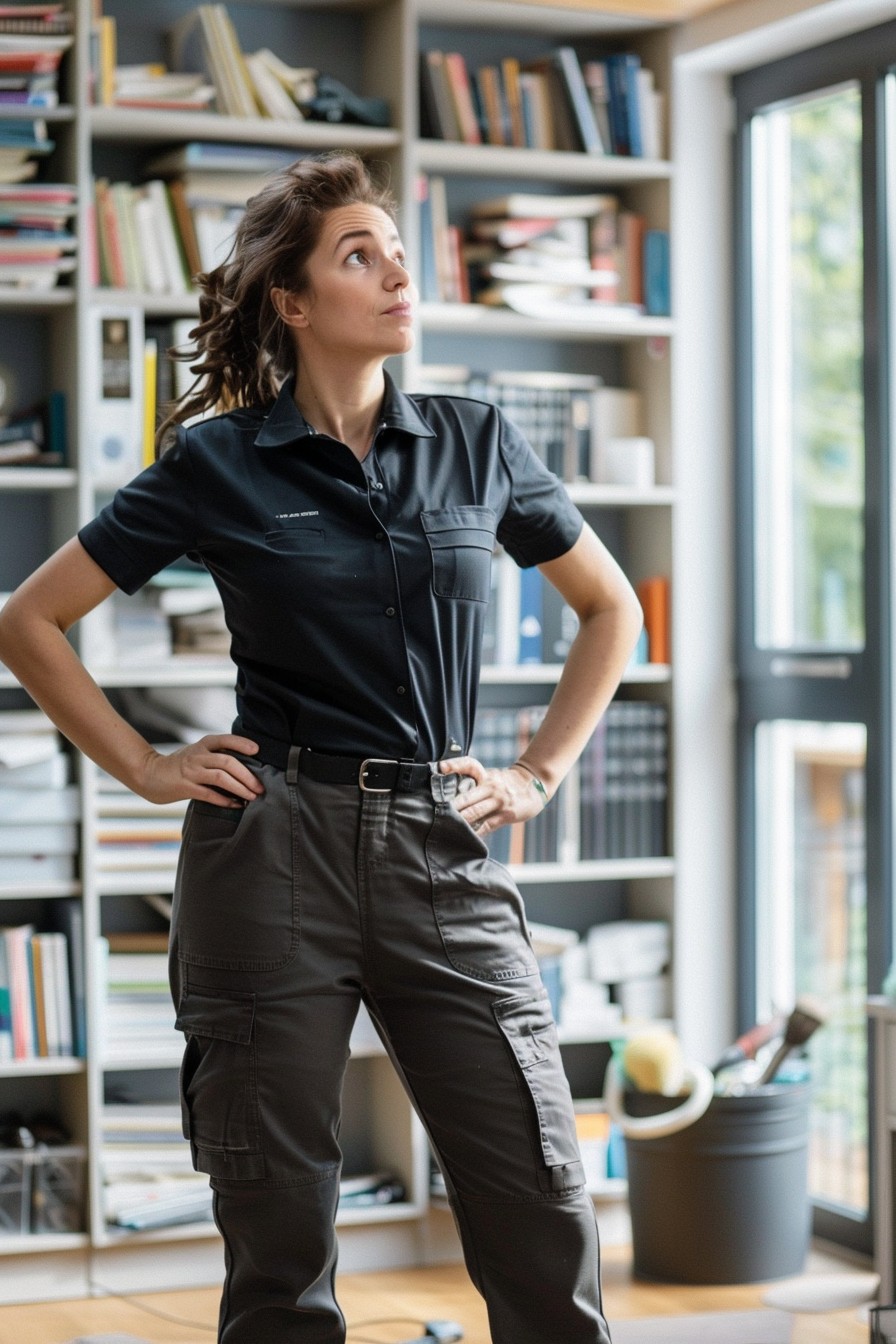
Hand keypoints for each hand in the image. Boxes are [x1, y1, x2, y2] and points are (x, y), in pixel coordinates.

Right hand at [136, 734, 264, 806]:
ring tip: (251, 796)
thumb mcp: (196, 754)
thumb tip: (243, 768)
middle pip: (228, 761)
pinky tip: (235, 804)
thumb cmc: (177, 765)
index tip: (257, 751)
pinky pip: (209, 794)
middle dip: (247, 775)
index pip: (225, 739)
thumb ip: (214, 756)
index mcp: (202, 745)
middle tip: (259, 787)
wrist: (148, 773)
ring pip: (221, 777)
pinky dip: (224, 800)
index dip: (242, 743)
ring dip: (239, 787)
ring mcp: (191, 771)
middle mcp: (197, 755)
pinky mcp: (185, 787)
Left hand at [439, 756, 546, 837]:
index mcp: (485, 775)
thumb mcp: (491, 776)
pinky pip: (487, 825)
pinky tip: (466, 837)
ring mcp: (499, 800)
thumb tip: (450, 794)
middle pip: (466, 796)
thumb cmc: (506, 782)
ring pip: (474, 812)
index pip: (469, 765)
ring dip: (459, 820)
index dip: (454, 765)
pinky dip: (475, 831)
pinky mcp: (506, 814)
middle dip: (450, 806)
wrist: (534, 784)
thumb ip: (474, 782)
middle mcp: (491, 786)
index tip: (440, 768)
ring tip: (444, 826)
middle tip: (434, 813)